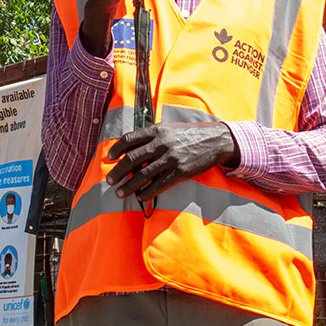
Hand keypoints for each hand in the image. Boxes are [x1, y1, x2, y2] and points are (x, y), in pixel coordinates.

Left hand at [106, 122, 239, 204]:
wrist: (215, 140)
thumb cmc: (190, 134)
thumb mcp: (170, 128)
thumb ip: (152, 136)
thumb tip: (132, 147)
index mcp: (157, 130)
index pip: (130, 139)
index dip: (117, 149)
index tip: (109, 157)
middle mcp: (162, 143)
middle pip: (132, 158)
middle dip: (118, 171)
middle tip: (110, 180)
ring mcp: (171, 158)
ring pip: (143, 174)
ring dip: (129, 185)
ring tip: (120, 192)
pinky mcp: (180, 171)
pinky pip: (159, 184)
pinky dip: (147, 192)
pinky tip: (140, 197)